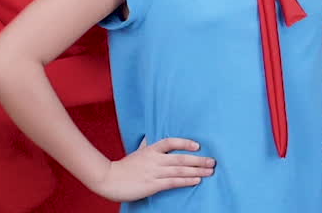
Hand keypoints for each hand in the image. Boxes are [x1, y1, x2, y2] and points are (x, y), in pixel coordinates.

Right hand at [90, 137, 214, 201]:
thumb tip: (149, 136)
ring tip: (210, 171)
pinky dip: (186, 181)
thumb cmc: (124, 167)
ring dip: (197, 171)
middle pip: (181, 158)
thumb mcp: (137, 153)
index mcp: (151, 150)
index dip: (185, 143)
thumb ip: (146, 145)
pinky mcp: (152, 185)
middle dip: (199, 160)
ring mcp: (154, 172)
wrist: (108, 179)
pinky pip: (172, 182)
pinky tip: (196, 180)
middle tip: (213, 161)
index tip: (198, 145)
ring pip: (179, 170)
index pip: (170, 142)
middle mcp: (154, 159)